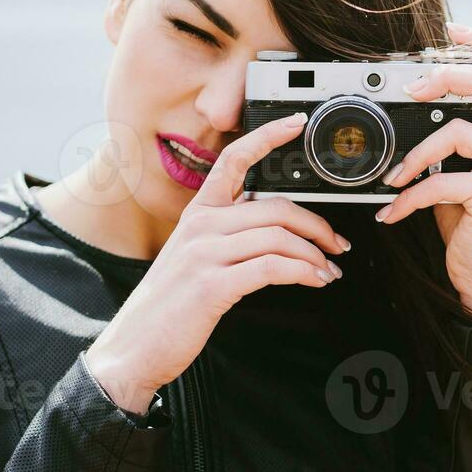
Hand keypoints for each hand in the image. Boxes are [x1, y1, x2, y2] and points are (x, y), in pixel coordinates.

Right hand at [85, 111, 351, 413]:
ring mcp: (204, 253)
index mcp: (197, 214)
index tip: (296, 123)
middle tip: (338, 244)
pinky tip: (314, 281)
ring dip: (315, 255)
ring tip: (328, 271)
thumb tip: (273, 233)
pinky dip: (303, 272)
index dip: (267, 137)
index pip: (233, 160)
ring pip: (279, 236)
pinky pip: (272, 267)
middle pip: (276, 208)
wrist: (133, 348)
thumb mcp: (191, 260)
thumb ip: (225, 239)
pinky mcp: (212, 284)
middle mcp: (200, 226)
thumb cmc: (168, 308)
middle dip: (318, 226)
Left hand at [374, 23, 471, 315]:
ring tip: (392, 176)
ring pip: (458, 130)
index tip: (448, 29)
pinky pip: (442, 180)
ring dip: (414, 153)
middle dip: (445, 73)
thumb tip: (410, 105)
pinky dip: (408, 197)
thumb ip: (454, 139)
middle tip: (410, 88)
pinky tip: (392, 212)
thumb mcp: (465, 174)